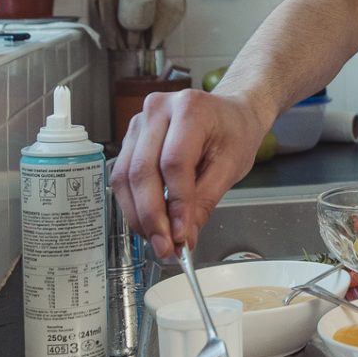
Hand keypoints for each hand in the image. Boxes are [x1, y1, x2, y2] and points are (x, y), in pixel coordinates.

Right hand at [109, 89, 267, 259]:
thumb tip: (185, 236)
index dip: (175, 203)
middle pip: (142, 170)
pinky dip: (134, 204)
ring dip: (138, 215)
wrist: (229, 114)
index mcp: (190, 109)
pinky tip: (150, 222)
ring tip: (158, 240)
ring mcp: (139, 123)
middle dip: (152, 216)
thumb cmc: (234, 133)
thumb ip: (205, 201)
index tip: (181, 235)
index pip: (174, 163)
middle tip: (165, 247)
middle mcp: (158, 110)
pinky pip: (122, 175)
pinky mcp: (130, 138)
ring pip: (125, 176)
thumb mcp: (232, 166)